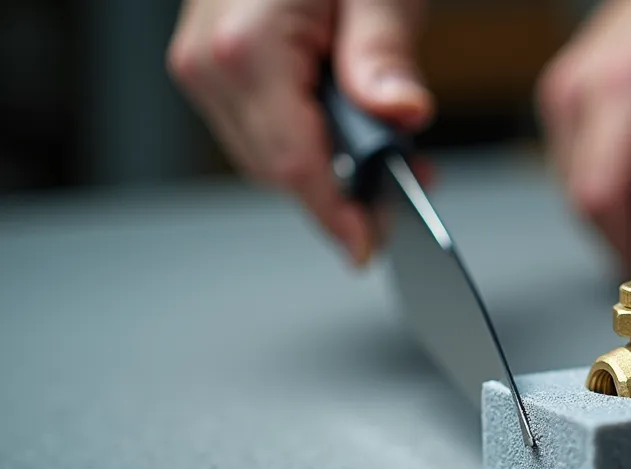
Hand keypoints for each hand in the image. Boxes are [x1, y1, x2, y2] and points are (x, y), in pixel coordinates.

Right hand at [167, 0, 433, 267]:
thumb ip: (384, 57)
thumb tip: (401, 115)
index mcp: (246, 48)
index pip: (293, 166)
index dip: (335, 215)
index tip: (368, 246)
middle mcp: (210, 62)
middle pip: (279, 170)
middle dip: (347, 192)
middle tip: (415, 187)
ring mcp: (205, 64)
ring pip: (269, 155)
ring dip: (332, 169)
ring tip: (398, 156)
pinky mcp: (216, 63)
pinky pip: (262, 127)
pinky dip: (311, 139)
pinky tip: (356, 131)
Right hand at [536, 0, 630, 272]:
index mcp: (627, 91)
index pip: (602, 198)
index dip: (624, 249)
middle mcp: (581, 89)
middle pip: (581, 199)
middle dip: (623, 235)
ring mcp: (565, 86)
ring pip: (571, 182)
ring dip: (613, 207)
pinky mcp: (564, 87)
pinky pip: (571, 157)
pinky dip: (603, 178)